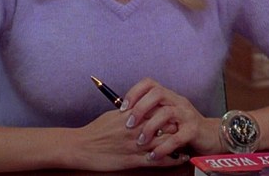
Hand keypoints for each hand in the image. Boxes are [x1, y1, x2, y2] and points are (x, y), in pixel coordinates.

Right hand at [69, 107, 186, 170]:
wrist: (81, 147)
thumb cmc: (96, 130)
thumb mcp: (114, 115)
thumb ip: (130, 111)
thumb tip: (142, 108)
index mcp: (133, 115)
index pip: (160, 110)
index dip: (170, 112)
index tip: (175, 114)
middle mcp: (138, 129)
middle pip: (167, 124)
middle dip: (177, 126)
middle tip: (184, 128)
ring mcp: (137, 145)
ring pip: (166, 142)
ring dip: (178, 143)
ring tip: (186, 142)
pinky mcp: (134, 160)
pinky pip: (159, 160)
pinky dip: (173, 159)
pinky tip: (181, 158)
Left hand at [122, 77, 223, 158]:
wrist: (212, 135)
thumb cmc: (184, 127)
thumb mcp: (167, 116)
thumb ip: (151, 113)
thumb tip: (125, 116)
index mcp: (169, 96)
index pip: (150, 83)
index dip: (134, 92)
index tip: (123, 107)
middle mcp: (178, 101)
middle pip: (157, 93)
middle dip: (140, 108)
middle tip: (129, 124)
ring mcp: (187, 114)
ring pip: (166, 113)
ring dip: (149, 128)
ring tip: (141, 142)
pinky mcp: (194, 130)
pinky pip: (176, 137)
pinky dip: (163, 147)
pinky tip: (154, 155)